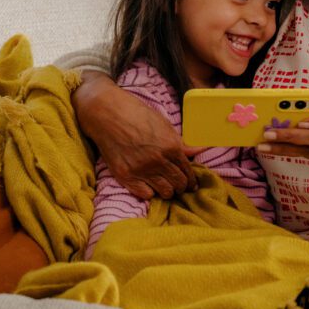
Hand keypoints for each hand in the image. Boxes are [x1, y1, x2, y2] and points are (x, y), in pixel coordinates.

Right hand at [73, 72, 198, 198]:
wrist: (108, 113)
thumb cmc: (138, 115)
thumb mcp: (164, 125)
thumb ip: (182, 143)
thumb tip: (200, 150)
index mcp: (171, 147)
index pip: (188, 171)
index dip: (191, 180)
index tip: (192, 185)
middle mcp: (158, 161)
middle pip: (178, 184)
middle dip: (181, 187)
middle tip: (179, 186)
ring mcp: (141, 170)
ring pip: (164, 192)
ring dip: (167, 191)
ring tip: (165, 187)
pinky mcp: (125, 176)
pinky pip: (145, 194)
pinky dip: (149, 192)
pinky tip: (149, 185)